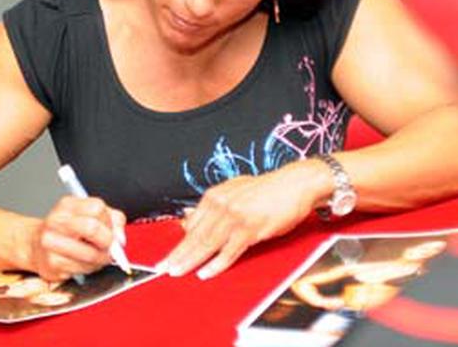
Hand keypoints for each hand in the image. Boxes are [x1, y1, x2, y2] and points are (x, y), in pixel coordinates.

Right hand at [28, 196, 126, 281]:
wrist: (36, 246)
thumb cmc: (67, 231)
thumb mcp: (88, 216)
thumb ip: (112, 220)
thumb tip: (120, 238)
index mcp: (68, 205)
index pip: (97, 208)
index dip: (109, 222)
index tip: (111, 231)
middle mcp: (57, 220)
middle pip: (92, 228)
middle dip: (106, 242)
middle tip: (108, 247)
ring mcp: (52, 242)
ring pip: (90, 254)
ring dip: (100, 259)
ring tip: (97, 257)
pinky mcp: (52, 263)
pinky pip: (82, 269)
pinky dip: (89, 269)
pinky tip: (83, 263)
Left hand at [160, 160, 327, 279]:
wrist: (295, 183)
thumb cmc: (268, 190)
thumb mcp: (235, 191)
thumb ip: (214, 205)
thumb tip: (191, 217)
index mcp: (215, 196)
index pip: (192, 225)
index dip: (179, 243)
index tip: (168, 256)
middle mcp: (221, 205)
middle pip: (195, 235)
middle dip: (177, 254)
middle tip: (162, 268)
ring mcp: (235, 217)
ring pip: (207, 243)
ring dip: (191, 261)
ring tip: (177, 272)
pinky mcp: (250, 228)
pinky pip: (229, 251)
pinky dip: (217, 264)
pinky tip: (205, 273)